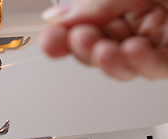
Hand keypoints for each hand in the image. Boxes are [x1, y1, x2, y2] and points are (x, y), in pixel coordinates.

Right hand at [39, 0, 167, 79]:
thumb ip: (92, 5)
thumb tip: (54, 18)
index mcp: (118, 5)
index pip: (81, 26)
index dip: (62, 36)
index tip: (48, 42)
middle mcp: (134, 25)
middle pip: (94, 50)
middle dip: (84, 49)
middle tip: (80, 39)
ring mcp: (152, 43)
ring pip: (119, 66)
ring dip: (108, 62)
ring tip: (104, 50)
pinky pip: (153, 70)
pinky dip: (140, 64)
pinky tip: (133, 51)